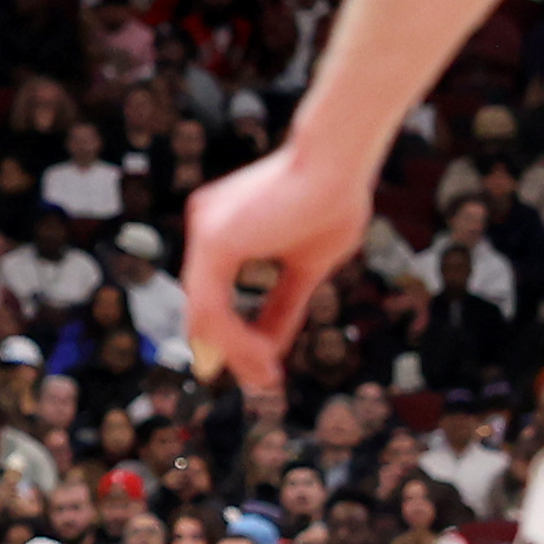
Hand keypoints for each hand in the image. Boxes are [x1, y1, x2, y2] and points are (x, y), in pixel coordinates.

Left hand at [183, 137, 377, 390]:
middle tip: (261, 383)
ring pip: (205, 313)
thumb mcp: (310, 264)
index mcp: (223, 230)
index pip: (216, 294)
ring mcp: (203, 232)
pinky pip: (212, 307)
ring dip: (235, 352)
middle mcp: (205, 228)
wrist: (340, 161)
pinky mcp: (212, 242)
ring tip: (267, 377)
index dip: (236, 335)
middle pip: (204, 306)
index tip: (263, 365)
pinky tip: (263, 357)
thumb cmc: (335, 199)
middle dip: (230, 351)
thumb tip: (273, 346)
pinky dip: (235, 339)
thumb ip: (286, 301)